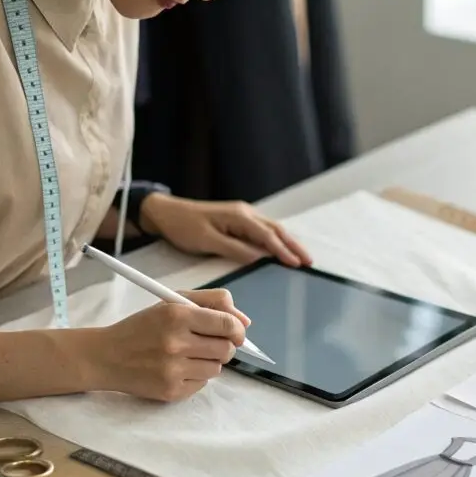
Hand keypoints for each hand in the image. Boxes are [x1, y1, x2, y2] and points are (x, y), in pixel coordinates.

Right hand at [83, 289, 249, 401]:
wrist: (106, 356)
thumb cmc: (143, 327)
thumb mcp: (171, 303)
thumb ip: (212, 302)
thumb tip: (245, 322)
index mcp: (177, 315)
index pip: (227, 325)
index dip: (238, 330)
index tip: (236, 333)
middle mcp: (175, 343)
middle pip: (227, 350)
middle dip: (224, 346)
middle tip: (208, 343)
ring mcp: (172, 369)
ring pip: (217, 368)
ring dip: (209, 361)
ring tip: (187, 355)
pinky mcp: (171, 390)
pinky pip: (202, 384)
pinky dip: (195, 376)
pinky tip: (176, 368)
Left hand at [141, 193, 312, 267]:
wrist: (166, 213)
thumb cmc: (183, 226)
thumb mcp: (207, 241)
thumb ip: (235, 249)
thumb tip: (259, 258)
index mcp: (238, 217)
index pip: (267, 236)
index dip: (283, 250)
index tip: (297, 263)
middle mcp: (244, 213)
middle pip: (276, 230)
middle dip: (294, 245)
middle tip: (309, 261)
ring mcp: (242, 215)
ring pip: (272, 229)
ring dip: (288, 242)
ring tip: (302, 257)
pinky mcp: (237, 220)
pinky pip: (263, 230)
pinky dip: (276, 240)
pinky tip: (281, 249)